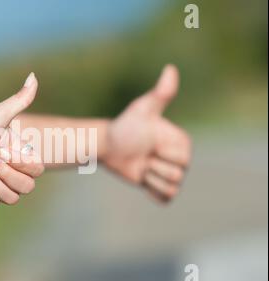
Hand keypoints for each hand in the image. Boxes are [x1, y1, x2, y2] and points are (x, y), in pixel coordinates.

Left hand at [0, 73, 43, 207]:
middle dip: (5, 174)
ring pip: (12, 198)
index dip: (20, 164)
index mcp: (20, 153)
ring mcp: (0, 184)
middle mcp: (13, 170)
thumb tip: (33, 75)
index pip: (37, 170)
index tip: (0, 151)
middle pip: (27, 187)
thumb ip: (20, 99)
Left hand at [102, 65, 191, 201]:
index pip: (182, 158)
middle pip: (177, 175)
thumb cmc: (127, 125)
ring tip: (141, 165)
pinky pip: (165, 199)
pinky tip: (141, 178)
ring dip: (149, 178)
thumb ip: (160, 93)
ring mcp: (170, 175)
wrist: (110, 145)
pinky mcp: (160, 189)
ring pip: (169, 188)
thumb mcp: (143, 110)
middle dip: (153, 166)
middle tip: (143, 155)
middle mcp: (181, 160)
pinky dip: (151, 191)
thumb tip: (171, 69)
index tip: (149, 143)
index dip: (161, 153)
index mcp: (182, 142)